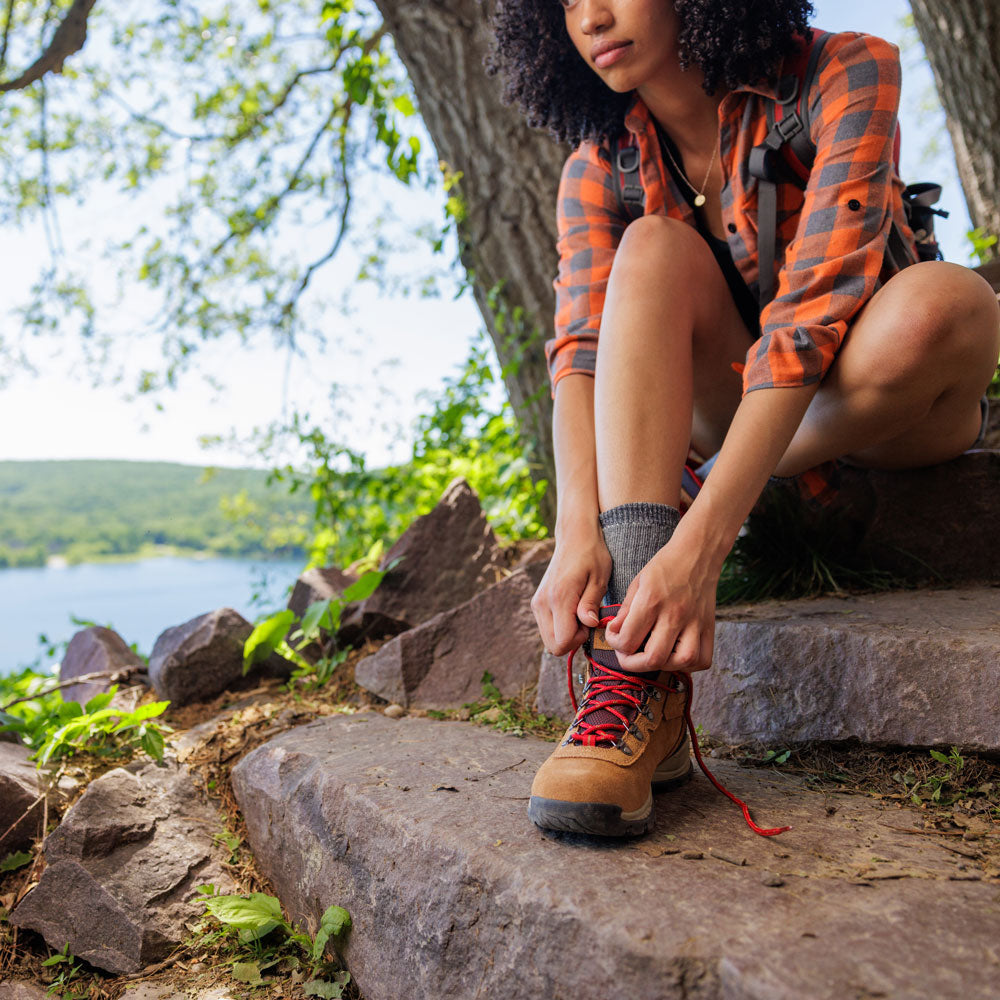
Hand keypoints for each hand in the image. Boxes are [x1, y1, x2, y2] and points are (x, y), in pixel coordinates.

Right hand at [530, 529, 611, 655]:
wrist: (574, 537)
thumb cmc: (592, 555)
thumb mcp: (599, 579)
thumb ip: (591, 604)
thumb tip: (588, 624)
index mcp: (559, 598)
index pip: (562, 641)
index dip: (579, 639)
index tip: (590, 622)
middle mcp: (543, 603)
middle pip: (552, 645)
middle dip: (571, 640)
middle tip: (586, 619)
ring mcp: (537, 603)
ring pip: (548, 639)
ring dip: (565, 633)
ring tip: (580, 612)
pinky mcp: (537, 602)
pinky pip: (546, 627)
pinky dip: (559, 626)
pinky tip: (572, 609)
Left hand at [604, 532, 717, 672]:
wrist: (697, 553)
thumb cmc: (664, 566)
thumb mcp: (637, 583)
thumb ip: (625, 611)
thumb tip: (616, 634)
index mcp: (651, 601)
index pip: (628, 640)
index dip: (616, 645)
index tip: (615, 637)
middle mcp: (674, 614)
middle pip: (653, 658)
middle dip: (633, 663)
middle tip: (628, 654)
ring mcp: (695, 622)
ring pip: (681, 662)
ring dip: (663, 666)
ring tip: (652, 655)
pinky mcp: (709, 627)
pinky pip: (703, 659)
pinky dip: (689, 665)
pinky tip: (676, 656)